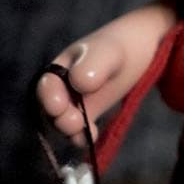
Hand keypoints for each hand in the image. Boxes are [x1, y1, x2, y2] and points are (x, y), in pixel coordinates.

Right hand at [36, 34, 125, 148]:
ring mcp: (73, 103)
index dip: (48, 98)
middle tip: (75, 122)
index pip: (46, 87)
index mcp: (58, 69)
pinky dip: (83, 137)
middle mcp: (61, 88)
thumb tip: (78, 83)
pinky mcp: (86, 115)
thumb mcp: (107, 52)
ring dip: (71, 131)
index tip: (58, 105)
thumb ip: (93, 64)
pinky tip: (92, 137)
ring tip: (86, 132)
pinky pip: (79, 131)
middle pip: (52, 110)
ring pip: (64, 123)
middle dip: (60, 119)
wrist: (136, 50)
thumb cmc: (117, 47)